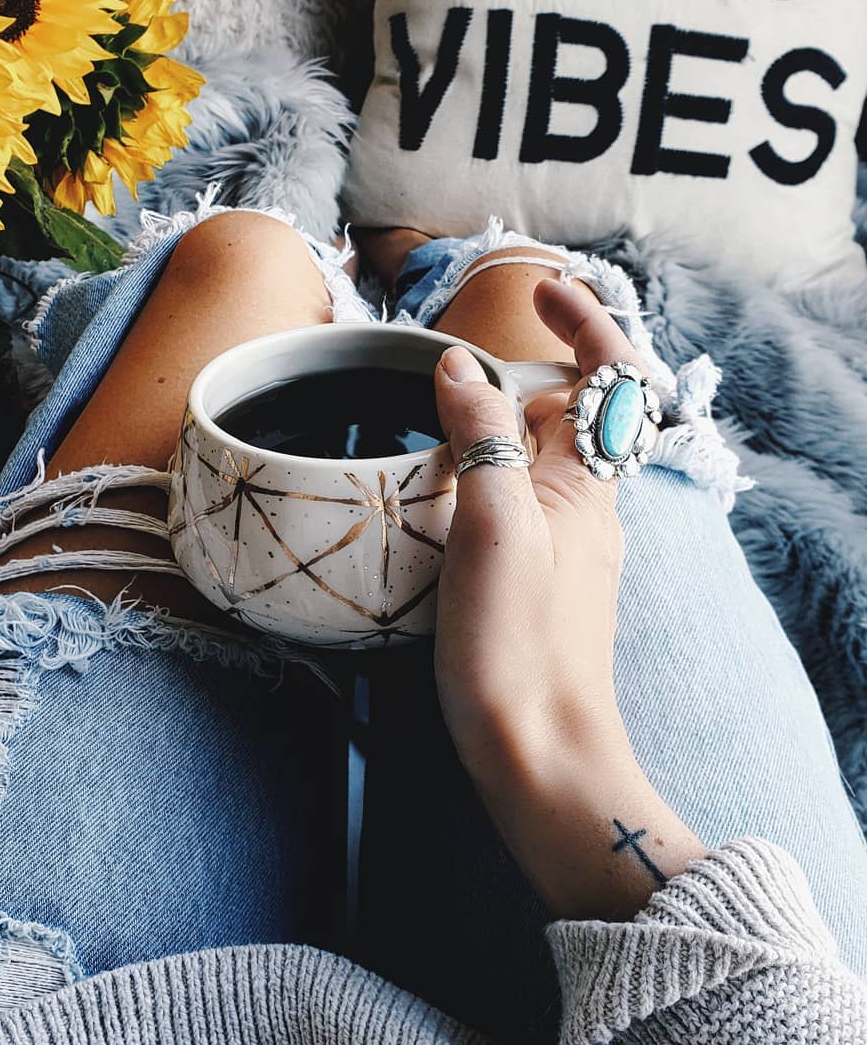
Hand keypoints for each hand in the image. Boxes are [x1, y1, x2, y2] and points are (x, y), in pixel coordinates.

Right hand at [433, 278, 632, 771]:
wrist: (538, 754)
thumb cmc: (516, 646)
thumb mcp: (491, 527)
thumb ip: (482, 438)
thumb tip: (461, 366)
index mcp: (584, 483)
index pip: (609, 377)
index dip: (585, 323)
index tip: (540, 290)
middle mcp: (583, 506)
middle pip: (569, 411)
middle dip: (526, 371)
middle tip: (457, 367)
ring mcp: (561, 543)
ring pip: (538, 457)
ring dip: (497, 424)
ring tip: (435, 423)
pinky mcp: (535, 577)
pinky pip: (518, 500)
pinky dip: (485, 474)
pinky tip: (440, 494)